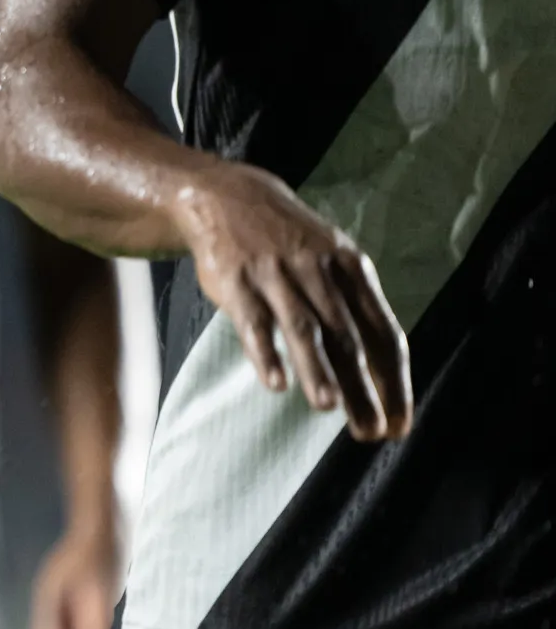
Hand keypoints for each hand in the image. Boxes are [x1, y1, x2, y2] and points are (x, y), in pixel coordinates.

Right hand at [177, 163, 412, 441]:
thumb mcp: (332, 261)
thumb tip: (382, 366)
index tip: (399, 424)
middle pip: (349, 339)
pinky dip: (266, 353)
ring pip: (304, 329)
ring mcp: (276, 276)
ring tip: (329, 408)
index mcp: (353, 270)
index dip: (395, 383)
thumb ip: (355, 307)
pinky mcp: (236, 283)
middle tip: (372, 431)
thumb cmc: (289, 241)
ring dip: (318, 369)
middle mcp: (319, 272)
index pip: (384, 334)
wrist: (228, 197)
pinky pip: (254, 323)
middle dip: (364, 389)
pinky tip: (276, 384)